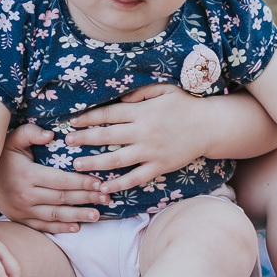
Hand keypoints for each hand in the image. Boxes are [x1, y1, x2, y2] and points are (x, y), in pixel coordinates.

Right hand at [0, 122, 108, 232]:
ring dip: (78, 215)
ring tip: (97, 215)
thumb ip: (31, 133)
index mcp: (27, 175)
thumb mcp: (12, 138)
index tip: (99, 182)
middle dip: (86, 198)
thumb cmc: (0, 155)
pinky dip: (60, 228)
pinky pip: (43, 226)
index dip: (81, 182)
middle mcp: (26, 195)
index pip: (60, 181)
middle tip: (106, 197)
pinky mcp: (20, 219)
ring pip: (55, 215)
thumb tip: (50, 135)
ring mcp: (23, 210)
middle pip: (62, 198)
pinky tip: (76, 227)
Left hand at [66, 85, 209, 193]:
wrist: (209, 126)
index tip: (72, 122)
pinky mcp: (159, 166)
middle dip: (84, 139)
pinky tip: (104, 187)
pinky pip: (135, 178)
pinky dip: (118, 184)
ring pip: (116, 160)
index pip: (108, 114)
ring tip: (77, 165)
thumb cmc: (185, 105)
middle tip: (67, 142)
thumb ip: (140, 92)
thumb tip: (120, 96)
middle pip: (107, 136)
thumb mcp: (163, 89)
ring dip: (94, 163)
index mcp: (142, 112)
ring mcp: (151, 151)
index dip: (88, 118)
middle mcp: (143, 132)